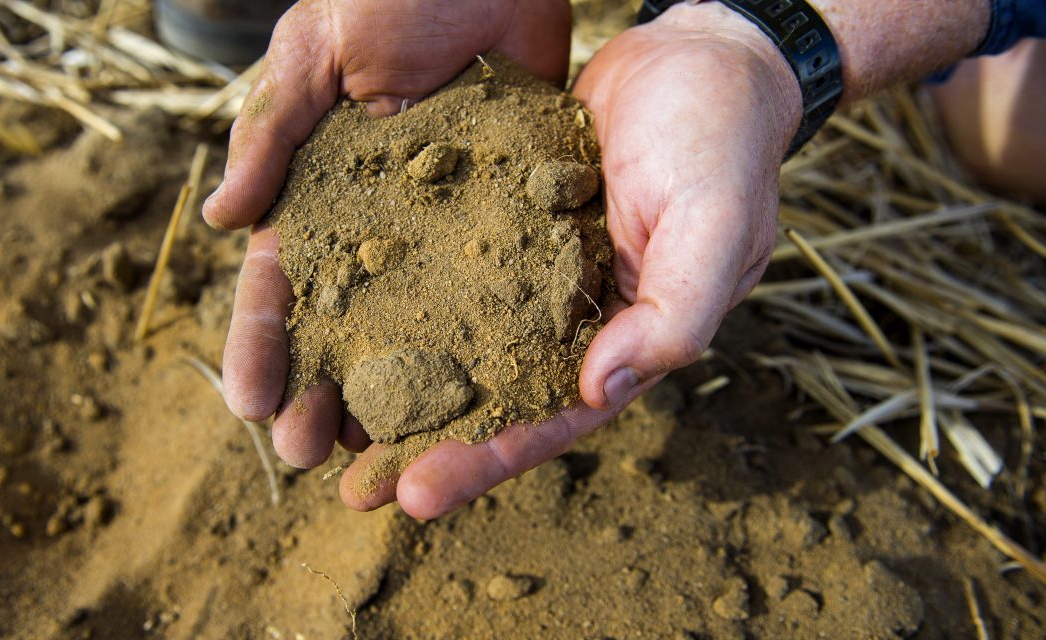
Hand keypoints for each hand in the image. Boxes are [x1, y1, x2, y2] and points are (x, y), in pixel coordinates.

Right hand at [202, 1, 571, 487]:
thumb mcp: (315, 52)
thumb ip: (272, 132)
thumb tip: (220, 221)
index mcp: (316, 188)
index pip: (278, 281)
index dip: (262, 343)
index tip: (252, 405)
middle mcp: (376, 222)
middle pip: (342, 323)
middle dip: (321, 387)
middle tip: (312, 452)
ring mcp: (442, 227)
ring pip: (413, 326)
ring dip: (395, 390)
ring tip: (384, 453)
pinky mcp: (507, 216)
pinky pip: (491, 291)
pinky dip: (478, 348)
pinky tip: (474, 400)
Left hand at [344, 1, 803, 517]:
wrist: (697, 56)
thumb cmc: (721, 141)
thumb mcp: (715, 224)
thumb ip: (674, 312)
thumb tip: (600, 390)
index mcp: (627, 339)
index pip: (552, 420)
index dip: (486, 460)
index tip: (415, 494)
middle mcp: (571, 318)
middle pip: (490, 397)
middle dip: (422, 444)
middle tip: (349, 488)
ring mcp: (529, 272)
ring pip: (455, 341)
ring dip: (397, 381)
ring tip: (324, 418)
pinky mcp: (498, 222)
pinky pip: (441, 270)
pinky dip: (396, 299)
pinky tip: (338, 317)